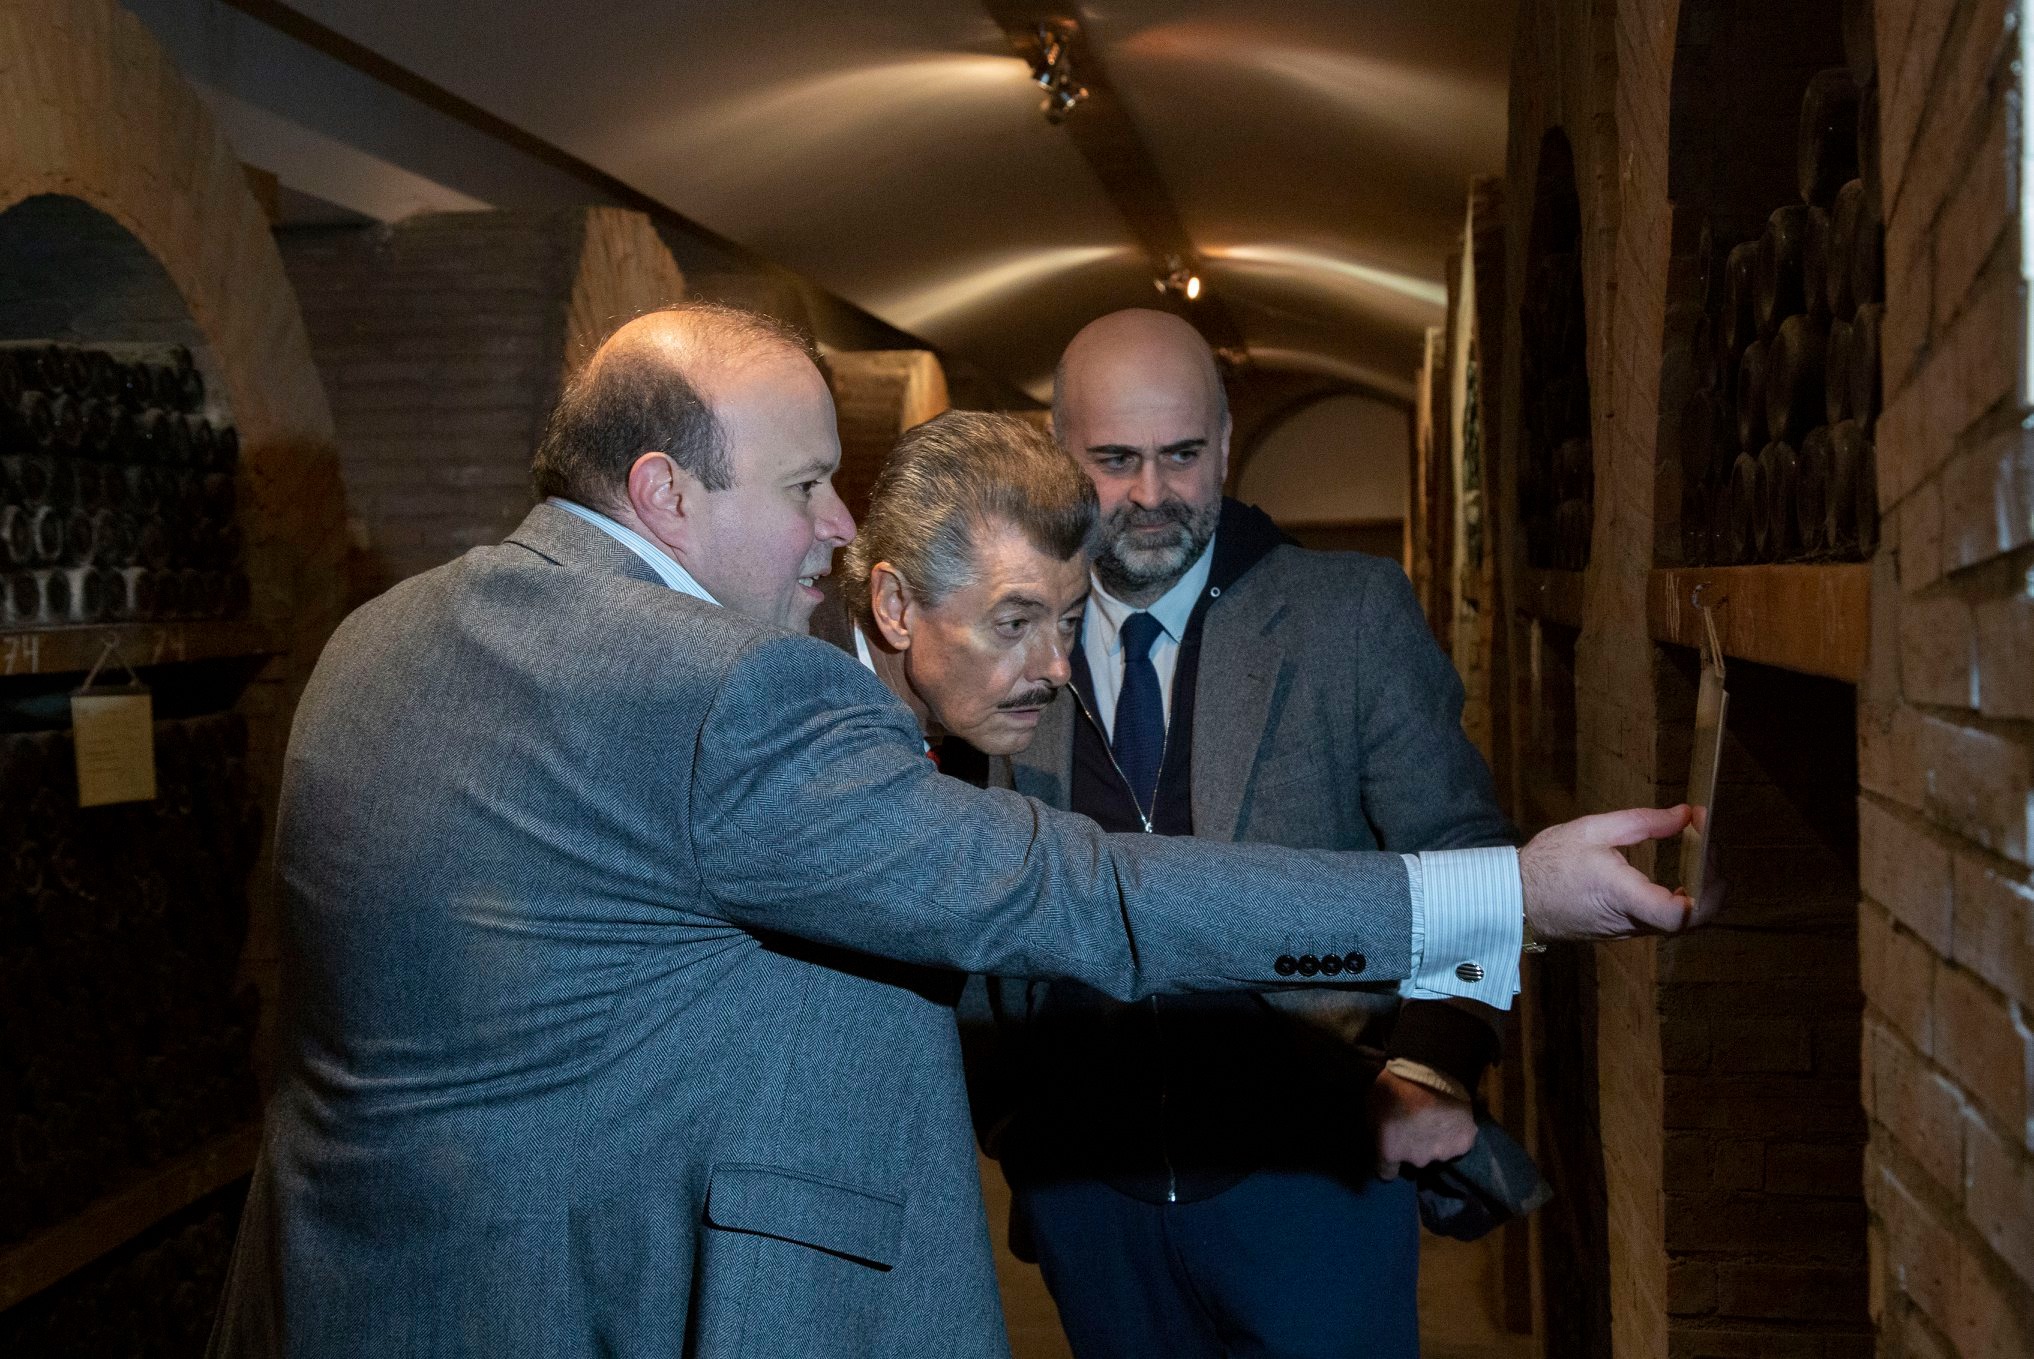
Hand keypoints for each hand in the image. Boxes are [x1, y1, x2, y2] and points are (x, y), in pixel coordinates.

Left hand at [1369, 1069, 1476, 1179]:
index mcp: (1391, 1152)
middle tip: (1416, 1126)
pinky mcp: (1464, 1144)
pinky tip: (1452, 1120)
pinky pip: (1458, 1144)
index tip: (1393, 1152)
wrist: (1431, 1067)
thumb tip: (1380, 1139)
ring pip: (1438, 1152)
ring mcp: (1442, 1153)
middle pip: (1415, 1160)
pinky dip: (1455, 1135)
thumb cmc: (1394, 1083)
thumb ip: (1377, 1130)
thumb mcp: (1371, 1105)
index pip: (1387, 1173)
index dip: (1389, 1163)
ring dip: (1436, 1140)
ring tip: (1436, 1120)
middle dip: (1415, 1147)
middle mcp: (1417, 1160)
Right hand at [1520, 805, 1722, 941]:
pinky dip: (1682, 899)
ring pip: (1683, 924)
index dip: (1707, 891)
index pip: (1679, 914)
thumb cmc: (1549, 861)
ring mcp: (1629, 931)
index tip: (1708, 854)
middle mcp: (1631, 921)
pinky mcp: (1626, 932)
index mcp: (1622, 894)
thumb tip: (1686, 815)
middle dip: (1714, 885)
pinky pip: (1664, 922)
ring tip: (1697, 855)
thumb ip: (1644, 822)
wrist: (1515, 897)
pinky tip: (1676, 873)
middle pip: (1694, 921)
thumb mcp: (1593, 828)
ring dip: (1700, 891)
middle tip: (1711, 849)